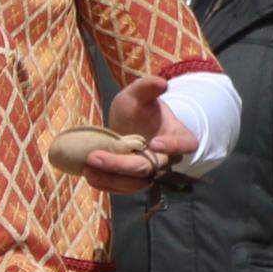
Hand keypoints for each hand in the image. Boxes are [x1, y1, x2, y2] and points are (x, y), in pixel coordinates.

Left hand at [85, 73, 192, 193]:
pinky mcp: (133, 181)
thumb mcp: (139, 94)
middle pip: (151, 168)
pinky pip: (123, 188)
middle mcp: (167, 159)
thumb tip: (161, 83)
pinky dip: (106, 185)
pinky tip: (89, 176)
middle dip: (123, 165)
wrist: (129, 123)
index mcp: (178, 136)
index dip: (173, 146)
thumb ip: (148, 87)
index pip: (185, 144)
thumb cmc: (139, 108)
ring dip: (111, 179)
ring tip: (87, 170)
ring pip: (136, 183)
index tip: (154, 142)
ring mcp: (150, 172)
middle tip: (94, 157)